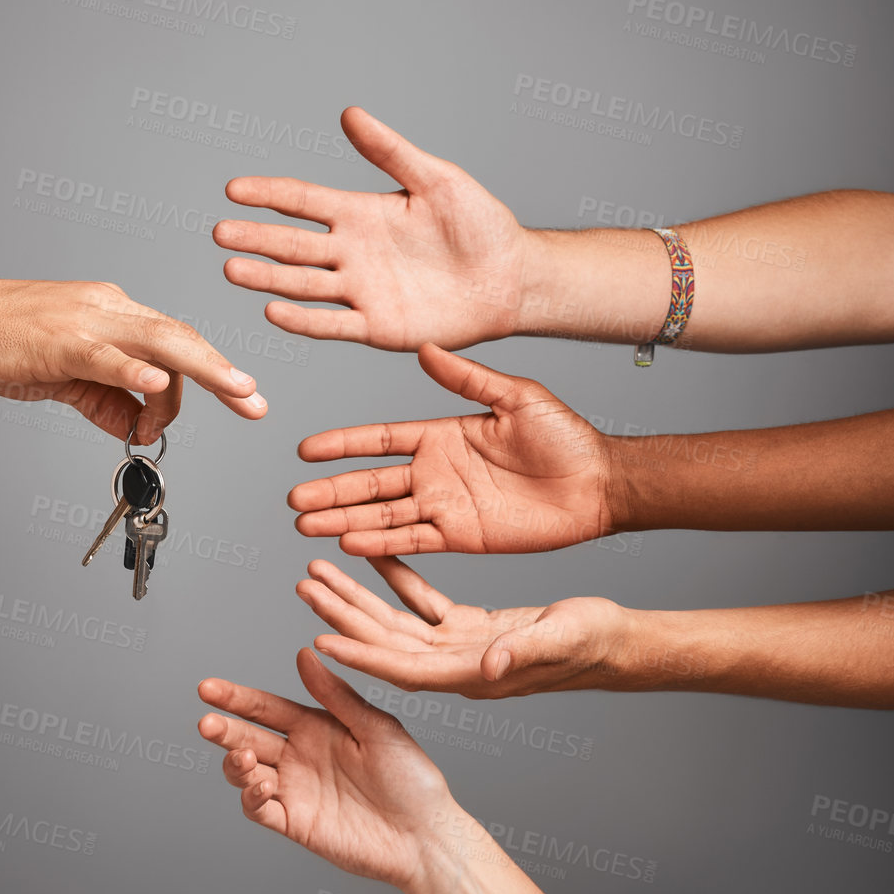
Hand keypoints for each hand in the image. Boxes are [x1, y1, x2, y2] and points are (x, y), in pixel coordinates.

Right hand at [0, 276, 267, 443]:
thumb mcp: (63, 375)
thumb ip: (105, 399)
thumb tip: (139, 426)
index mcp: (111, 311)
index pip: (174, 342)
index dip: (211, 372)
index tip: (241, 398)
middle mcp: (107, 308)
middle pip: (182, 339)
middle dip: (226, 372)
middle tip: (257, 402)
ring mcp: (84, 321)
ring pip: (159, 342)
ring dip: (205, 369)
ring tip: (238, 392)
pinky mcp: (58, 341)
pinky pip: (106, 356)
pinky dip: (135, 372)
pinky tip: (158, 387)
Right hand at [197, 647, 451, 885]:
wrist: (427, 835)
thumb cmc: (413, 779)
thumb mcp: (376, 727)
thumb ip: (336, 695)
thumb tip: (304, 655)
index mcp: (317, 728)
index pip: (266, 709)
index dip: (236, 699)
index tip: (207, 688)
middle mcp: (301, 757)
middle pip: (247, 738)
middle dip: (223, 729)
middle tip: (207, 722)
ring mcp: (296, 791)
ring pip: (245, 775)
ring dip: (234, 764)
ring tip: (244, 757)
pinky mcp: (296, 824)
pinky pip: (260, 811)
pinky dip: (251, 798)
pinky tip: (261, 785)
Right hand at [214, 106, 532, 349]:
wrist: (511, 278)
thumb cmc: (480, 224)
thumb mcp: (436, 178)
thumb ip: (390, 151)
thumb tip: (349, 114)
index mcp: (362, 213)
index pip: (303, 202)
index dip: (269, 195)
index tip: (233, 189)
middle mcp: (353, 252)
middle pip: (293, 243)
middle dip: (256, 237)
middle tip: (219, 231)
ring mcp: (361, 291)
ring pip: (303, 283)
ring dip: (268, 277)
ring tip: (233, 268)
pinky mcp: (376, 326)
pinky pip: (331, 325)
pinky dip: (303, 321)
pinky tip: (274, 312)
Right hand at [289, 343, 617, 554]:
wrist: (600, 483)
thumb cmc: (566, 436)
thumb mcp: (515, 397)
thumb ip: (467, 379)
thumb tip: (427, 349)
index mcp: (442, 434)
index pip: (379, 440)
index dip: (342, 445)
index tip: (305, 450)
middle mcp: (435, 472)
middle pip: (370, 483)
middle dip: (331, 491)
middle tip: (294, 499)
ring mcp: (446, 506)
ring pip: (383, 515)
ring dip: (345, 521)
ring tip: (307, 525)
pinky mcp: (462, 537)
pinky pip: (414, 541)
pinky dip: (382, 544)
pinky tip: (351, 545)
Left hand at [297, 557, 633, 695]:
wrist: (616, 641)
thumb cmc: (594, 645)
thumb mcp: (559, 641)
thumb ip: (521, 652)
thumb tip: (486, 665)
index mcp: (471, 674)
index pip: (404, 668)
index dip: (362, 657)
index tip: (320, 642)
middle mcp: (456, 665)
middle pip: (386, 643)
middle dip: (342, 616)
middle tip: (303, 586)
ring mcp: (459, 647)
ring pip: (395, 621)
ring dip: (357, 597)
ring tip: (317, 570)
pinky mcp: (468, 626)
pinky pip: (421, 601)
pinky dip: (395, 578)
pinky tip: (370, 554)